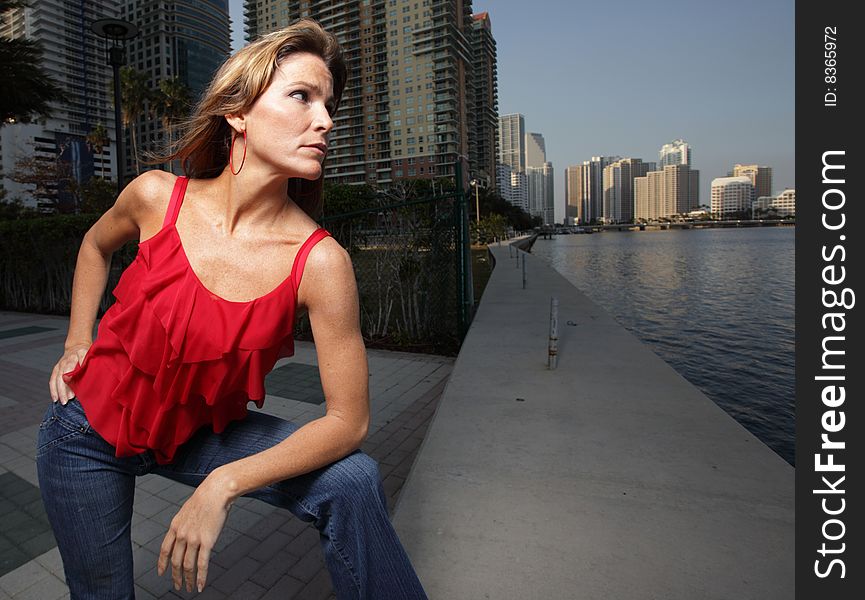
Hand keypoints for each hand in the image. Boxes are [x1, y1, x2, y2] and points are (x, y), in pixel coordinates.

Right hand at [49, 342, 89, 403]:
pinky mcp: (56, 368)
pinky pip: (52, 379)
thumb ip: (92, 364)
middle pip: (64, 374)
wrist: (77, 346)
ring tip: (61, 401)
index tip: (76, 384)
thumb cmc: (88, 354)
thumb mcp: (93, 356)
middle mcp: (68, 359)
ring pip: (57, 378)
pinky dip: (53, 389)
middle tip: (68, 399)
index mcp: (80, 354)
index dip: (75, 375)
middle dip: (65, 388)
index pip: (77, 365)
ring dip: (58, 390)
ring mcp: (60, 364)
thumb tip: (91, 375)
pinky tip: (55, 398)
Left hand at [157, 471, 234, 592]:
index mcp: (175, 526)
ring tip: (190, 588)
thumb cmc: (206, 497)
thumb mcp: (187, 510)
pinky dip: (201, 577)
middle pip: (175, 561)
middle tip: (177, 585)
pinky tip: (201, 585)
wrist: (216, 491)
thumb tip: (186, 533)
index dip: (162, 563)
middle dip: (175, 576)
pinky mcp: (207, 542)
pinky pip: (202, 564)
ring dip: (188, 580)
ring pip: (188, 566)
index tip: (161, 573)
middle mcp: (181, 535)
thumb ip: (184, 524)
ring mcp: (193, 539)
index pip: (165, 550)